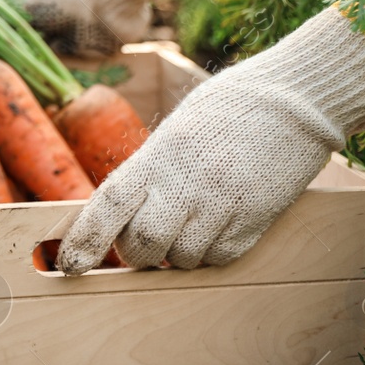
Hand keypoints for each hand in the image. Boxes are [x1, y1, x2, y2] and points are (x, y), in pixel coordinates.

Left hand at [57, 8, 364, 272]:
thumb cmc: (228, 110)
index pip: (108, 205)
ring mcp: (222, 204)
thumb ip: (149, 171)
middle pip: (142, 244)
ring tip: (189, 227)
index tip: (69, 266)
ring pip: (182, 258)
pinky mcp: (256, 220)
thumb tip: (120, 215)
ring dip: (176, 255)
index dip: (84, 240)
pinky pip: (220, 258)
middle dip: (137, 253)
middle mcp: (186, 182)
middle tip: (145, 243)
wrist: (295, 99)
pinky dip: (211, 254)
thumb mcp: (176, 131)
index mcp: (159, 154)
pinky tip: (219, 227)